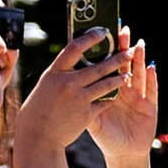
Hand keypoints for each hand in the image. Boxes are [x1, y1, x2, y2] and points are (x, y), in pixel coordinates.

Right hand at [17, 28, 132, 151]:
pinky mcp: (87, 114)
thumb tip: (77, 59)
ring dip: (120, 77)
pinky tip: (119, 94)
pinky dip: (112, 98)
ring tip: (129, 73)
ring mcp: (79, 98)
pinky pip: (105, 102)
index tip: (104, 31)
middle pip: (98, 66)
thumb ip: (62, 73)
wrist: (38, 136)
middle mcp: (68, 83)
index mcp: (55, 72)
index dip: (91, 37)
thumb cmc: (39, 108)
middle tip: (129, 52)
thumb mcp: (47, 84)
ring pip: (106, 84)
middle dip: (117, 58)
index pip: (75, 47)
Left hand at [86, 29, 159, 156]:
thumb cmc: (106, 136)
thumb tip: (65, 89)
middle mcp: (125, 89)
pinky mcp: (150, 107)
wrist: (123, 154)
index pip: (107, 64)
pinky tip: (151, 67)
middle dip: (123, 47)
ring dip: (139, 58)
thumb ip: (82, 103)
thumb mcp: (90, 119)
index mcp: (109, 89)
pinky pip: (151, 91)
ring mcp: (138, 97)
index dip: (107, 49)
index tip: (103, 32)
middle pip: (124, 64)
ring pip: (138, 73)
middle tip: (121, 28)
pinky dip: (151, 79)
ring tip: (137, 44)